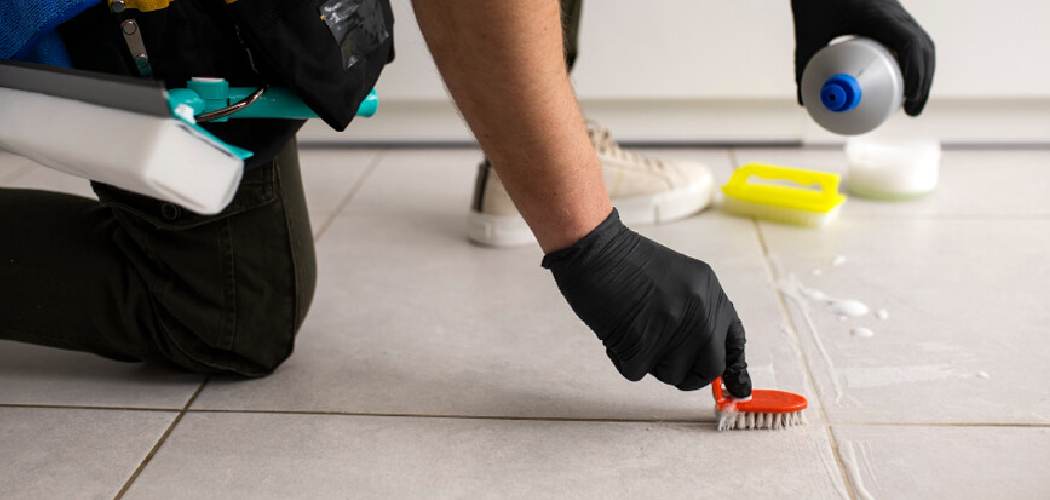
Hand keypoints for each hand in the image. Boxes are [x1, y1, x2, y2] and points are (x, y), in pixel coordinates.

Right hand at [542, 210, 751, 396]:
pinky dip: (621, 358)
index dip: (733, 368)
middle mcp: (699, 310)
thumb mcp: (677, 278)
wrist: (594, 247)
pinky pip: (637, 372)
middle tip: (664, 360)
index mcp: (709, 292)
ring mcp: (674, 327)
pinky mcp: (645, 342)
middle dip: (688, 373)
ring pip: (672, 374)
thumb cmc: (624, 260)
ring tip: (632, 329)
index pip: (733, 339)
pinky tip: (616, 331)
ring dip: (649, 362)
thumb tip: (700, 351)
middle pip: (710, 367)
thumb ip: (694, 311)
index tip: (736, 387)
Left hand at [791, 0, 934, 115]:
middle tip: (911, 112)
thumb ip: (803, 65)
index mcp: (880, 15)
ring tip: (911, 102)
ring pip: (922, 43)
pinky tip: (906, 81)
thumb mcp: (807, 33)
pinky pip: (912, 38)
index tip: (909, 100)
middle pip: (924, 47)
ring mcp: (896, 13)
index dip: (916, 73)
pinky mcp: (892, 16)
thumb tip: (804, 102)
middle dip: (923, 81)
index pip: (911, 43)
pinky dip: (914, 60)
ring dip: (923, 72)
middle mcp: (894, 13)